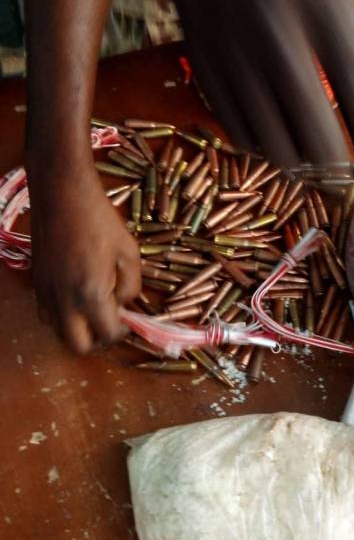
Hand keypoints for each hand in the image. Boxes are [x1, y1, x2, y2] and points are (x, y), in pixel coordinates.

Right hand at [29, 169, 140, 353]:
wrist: (61, 192)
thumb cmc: (100, 219)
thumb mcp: (129, 252)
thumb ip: (132, 286)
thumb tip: (125, 304)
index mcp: (90, 293)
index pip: (108, 334)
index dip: (124, 331)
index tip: (130, 320)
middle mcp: (64, 300)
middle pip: (77, 346)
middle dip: (97, 339)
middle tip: (111, 321)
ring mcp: (45, 292)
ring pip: (58, 332)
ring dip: (78, 328)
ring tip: (94, 308)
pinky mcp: (36, 282)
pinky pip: (46, 313)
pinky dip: (62, 315)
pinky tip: (76, 296)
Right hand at [170, 0, 353, 172]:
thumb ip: (344, 38)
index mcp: (321, 8)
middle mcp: (278, 39)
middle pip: (315, 133)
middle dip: (333, 164)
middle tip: (341, 171)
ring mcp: (237, 59)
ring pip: (273, 144)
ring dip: (295, 162)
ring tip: (305, 160)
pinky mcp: (206, 70)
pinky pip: (236, 132)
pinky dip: (257, 147)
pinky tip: (268, 139)